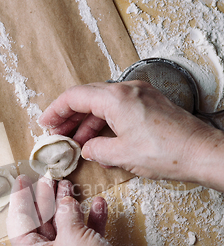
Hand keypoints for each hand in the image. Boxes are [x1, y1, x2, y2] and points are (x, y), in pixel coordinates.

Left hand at [7, 174, 146, 245]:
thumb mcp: (71, 234)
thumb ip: (65, 212)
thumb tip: (65, 201)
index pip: (19, 222)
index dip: (21, 198)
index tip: (23, 179)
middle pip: (41, 223)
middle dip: (46, 199)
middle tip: (49, 178)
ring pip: (64, 227)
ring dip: (69, 207)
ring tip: (70, 185)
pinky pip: (85, 237)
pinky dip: (91, 220)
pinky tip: (98, 204)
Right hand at [39, 81, 218, 182]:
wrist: (200, 152)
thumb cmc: (166, 152)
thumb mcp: (122, 155)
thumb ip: (97, 150)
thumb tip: (87, 149)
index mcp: (116, 98)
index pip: (75, 96)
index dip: (56, 110)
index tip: (45, 122)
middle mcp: (128, 90)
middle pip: (88, 97)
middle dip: (69, 116)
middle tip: (57, 133)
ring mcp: (140, 95)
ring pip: (103, 103)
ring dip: (87, 121)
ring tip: (76, 141)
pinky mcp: (150, 103)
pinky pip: (119, 108)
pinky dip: (105, 122)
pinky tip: (100, 140)